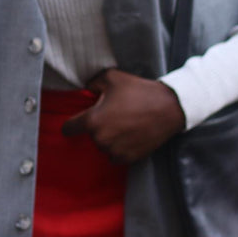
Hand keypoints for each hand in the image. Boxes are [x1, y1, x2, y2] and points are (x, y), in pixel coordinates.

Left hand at [60, 69, 184, 162]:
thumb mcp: (112, 78)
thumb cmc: (139, 91)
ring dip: (109, 138)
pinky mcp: (129, 159)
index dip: (70, 124)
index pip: (68, 128)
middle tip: (112, 116)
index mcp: (93, 121)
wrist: (168, 108)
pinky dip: (120, 148)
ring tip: (123, 124)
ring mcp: (115, 151)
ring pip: (103, 146)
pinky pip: (116, 156)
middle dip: (97, 127)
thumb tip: (84, 89)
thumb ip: (92, 83)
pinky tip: (130, 135)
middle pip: (89, 136)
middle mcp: (101, 139)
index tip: (75, 123)